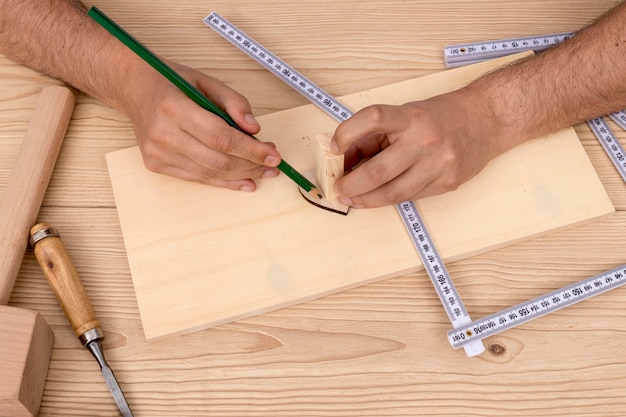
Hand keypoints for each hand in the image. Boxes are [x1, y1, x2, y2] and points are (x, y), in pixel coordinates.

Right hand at [123, 61, 280, 190]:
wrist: (132, 87)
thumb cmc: (169, 81)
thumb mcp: (206, 81)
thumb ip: (234, 102)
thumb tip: (255, 129)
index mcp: (174, 108)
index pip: (222, 137)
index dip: (252, 150)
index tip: (274, 155)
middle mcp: (162, 134)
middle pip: (218, 159)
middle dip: (251, 165)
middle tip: (273, 165)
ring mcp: (157, 153)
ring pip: (209, 173)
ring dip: (241, 175)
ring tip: (262, 172)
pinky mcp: (155, 164)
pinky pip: (196, 178)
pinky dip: (222, 181)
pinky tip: (243, 181)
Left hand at [331, 91, 503, 207]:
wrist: (487, 119)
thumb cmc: (441, 116)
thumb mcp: (407, 114)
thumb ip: (377, 135)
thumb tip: (345, 159)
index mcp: (411, 117)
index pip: (372, 118)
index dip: (347, 133)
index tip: (333, 147)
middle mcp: (425, 140)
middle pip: (378, 170)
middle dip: (351, 184)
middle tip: (338, 189)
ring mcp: (439, 164)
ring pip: (393, 193)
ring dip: (366, 200)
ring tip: (352, 199)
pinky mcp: (448, 183)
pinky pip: (411, 197)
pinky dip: (390, 198)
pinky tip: (379, 197)